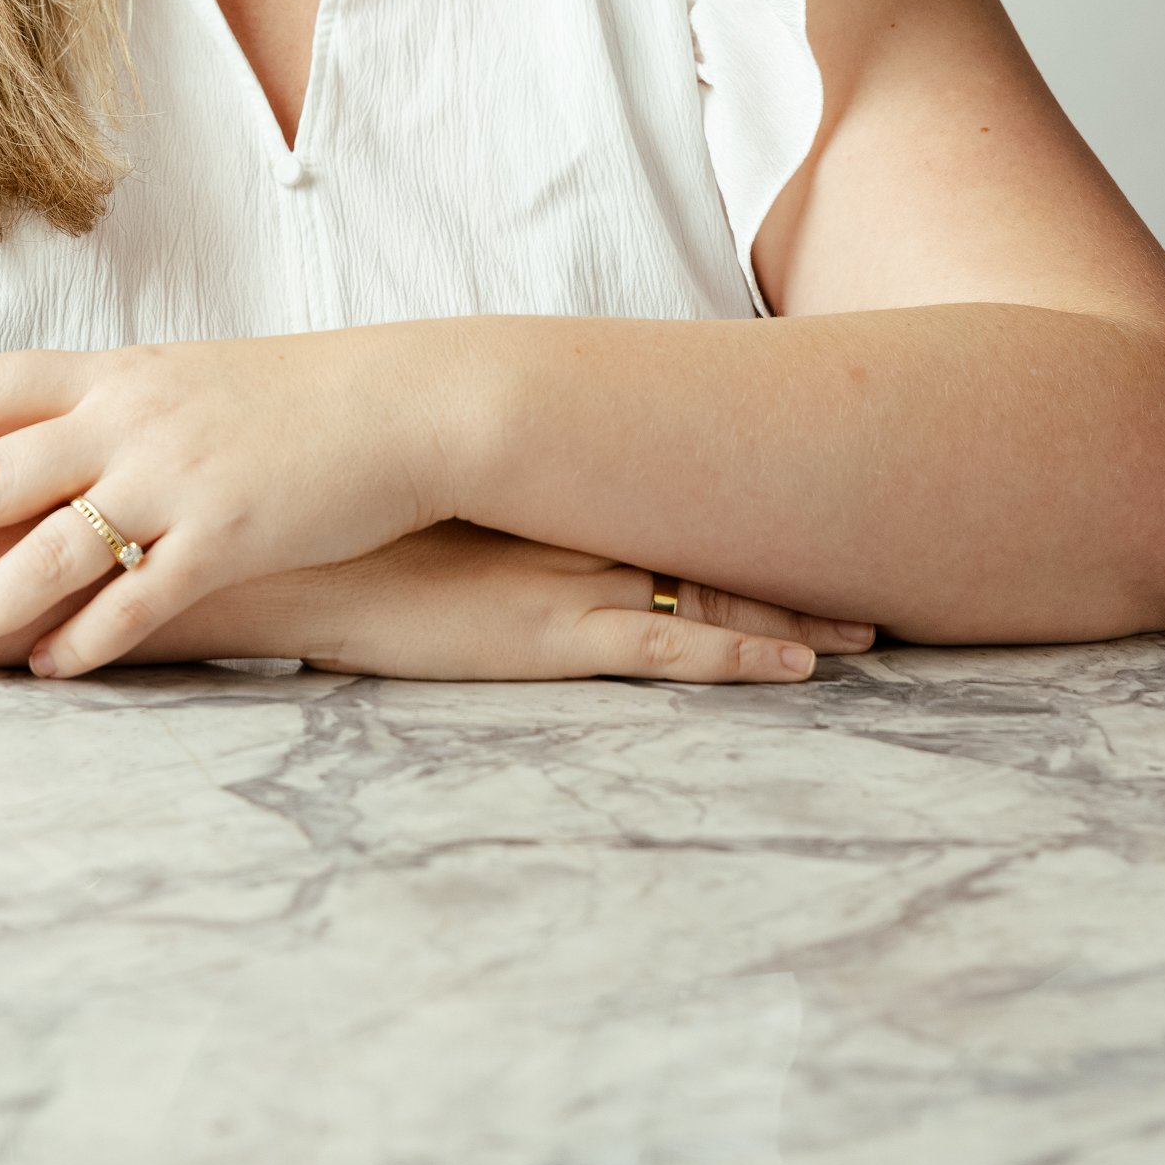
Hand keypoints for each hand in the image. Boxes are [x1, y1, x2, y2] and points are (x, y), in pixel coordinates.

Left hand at [0, 331, 454, 675]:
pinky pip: (144, 597)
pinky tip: (47, 670)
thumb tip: (25, 450)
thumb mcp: (183, 382)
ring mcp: (180, 477)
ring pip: (54, 550)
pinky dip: (90, 638)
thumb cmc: (290, 399)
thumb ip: (103, 412)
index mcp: (113, 374)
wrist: (403, 403)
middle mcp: (132, 418)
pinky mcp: (232, 535)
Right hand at [274, 526, 873, 682]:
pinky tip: (798, 666)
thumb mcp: (416, 515)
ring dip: (791, 614)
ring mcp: (569, 583)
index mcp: (543, 500)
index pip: (665, 498)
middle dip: (791, 562)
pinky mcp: (553, 637)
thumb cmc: (338, 540)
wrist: (292, 555)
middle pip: (707, 544)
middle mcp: (572, 531)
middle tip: (872, 567)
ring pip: (708, 597)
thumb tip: (487, 524)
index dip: (737, 509)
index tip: (801, 507)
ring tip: (866, 631)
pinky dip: (739, 658)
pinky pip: (668, 652)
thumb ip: (469, 518)